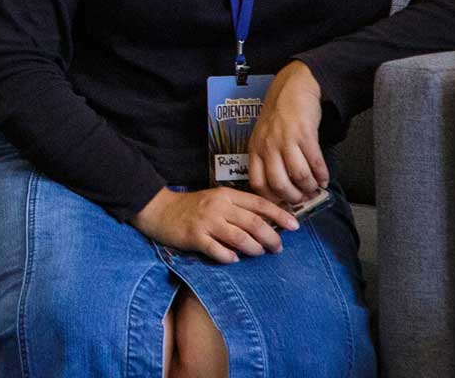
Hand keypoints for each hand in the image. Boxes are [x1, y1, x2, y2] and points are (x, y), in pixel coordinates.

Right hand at [132, 186, 297, 264]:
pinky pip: (219, 251)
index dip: (280, 215)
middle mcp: (218, 207)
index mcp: (226, 195)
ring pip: (241, 238)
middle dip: (271, 238)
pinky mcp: (195, 237)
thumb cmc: (192, 207)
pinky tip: (233, 259)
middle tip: (278, 248)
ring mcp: (206, 222)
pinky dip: (230, 257)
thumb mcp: (216, 200)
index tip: (295, 226)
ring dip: (254, 249)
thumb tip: (268, 223)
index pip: (259, 204)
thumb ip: (238, 208)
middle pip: (254, 224)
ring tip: (258, 254)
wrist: (159, 210)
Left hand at [246, 61, 328, 205]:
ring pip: (299, 176)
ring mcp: (286, 140)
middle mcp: (268, 147)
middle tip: (303, 200)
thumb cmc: (278, 116)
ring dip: (310, 187)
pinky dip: (322, 175)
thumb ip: (268, 159)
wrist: (292, 89)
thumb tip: (280, 188)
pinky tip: (324, 178)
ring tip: (315, 188)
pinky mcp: (305, 134)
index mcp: (255, 149)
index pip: (257, 183)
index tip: (282, 204)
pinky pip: (315, 162)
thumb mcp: (263, 137)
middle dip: (294, 198)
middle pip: (279, 184)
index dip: (271, 198)